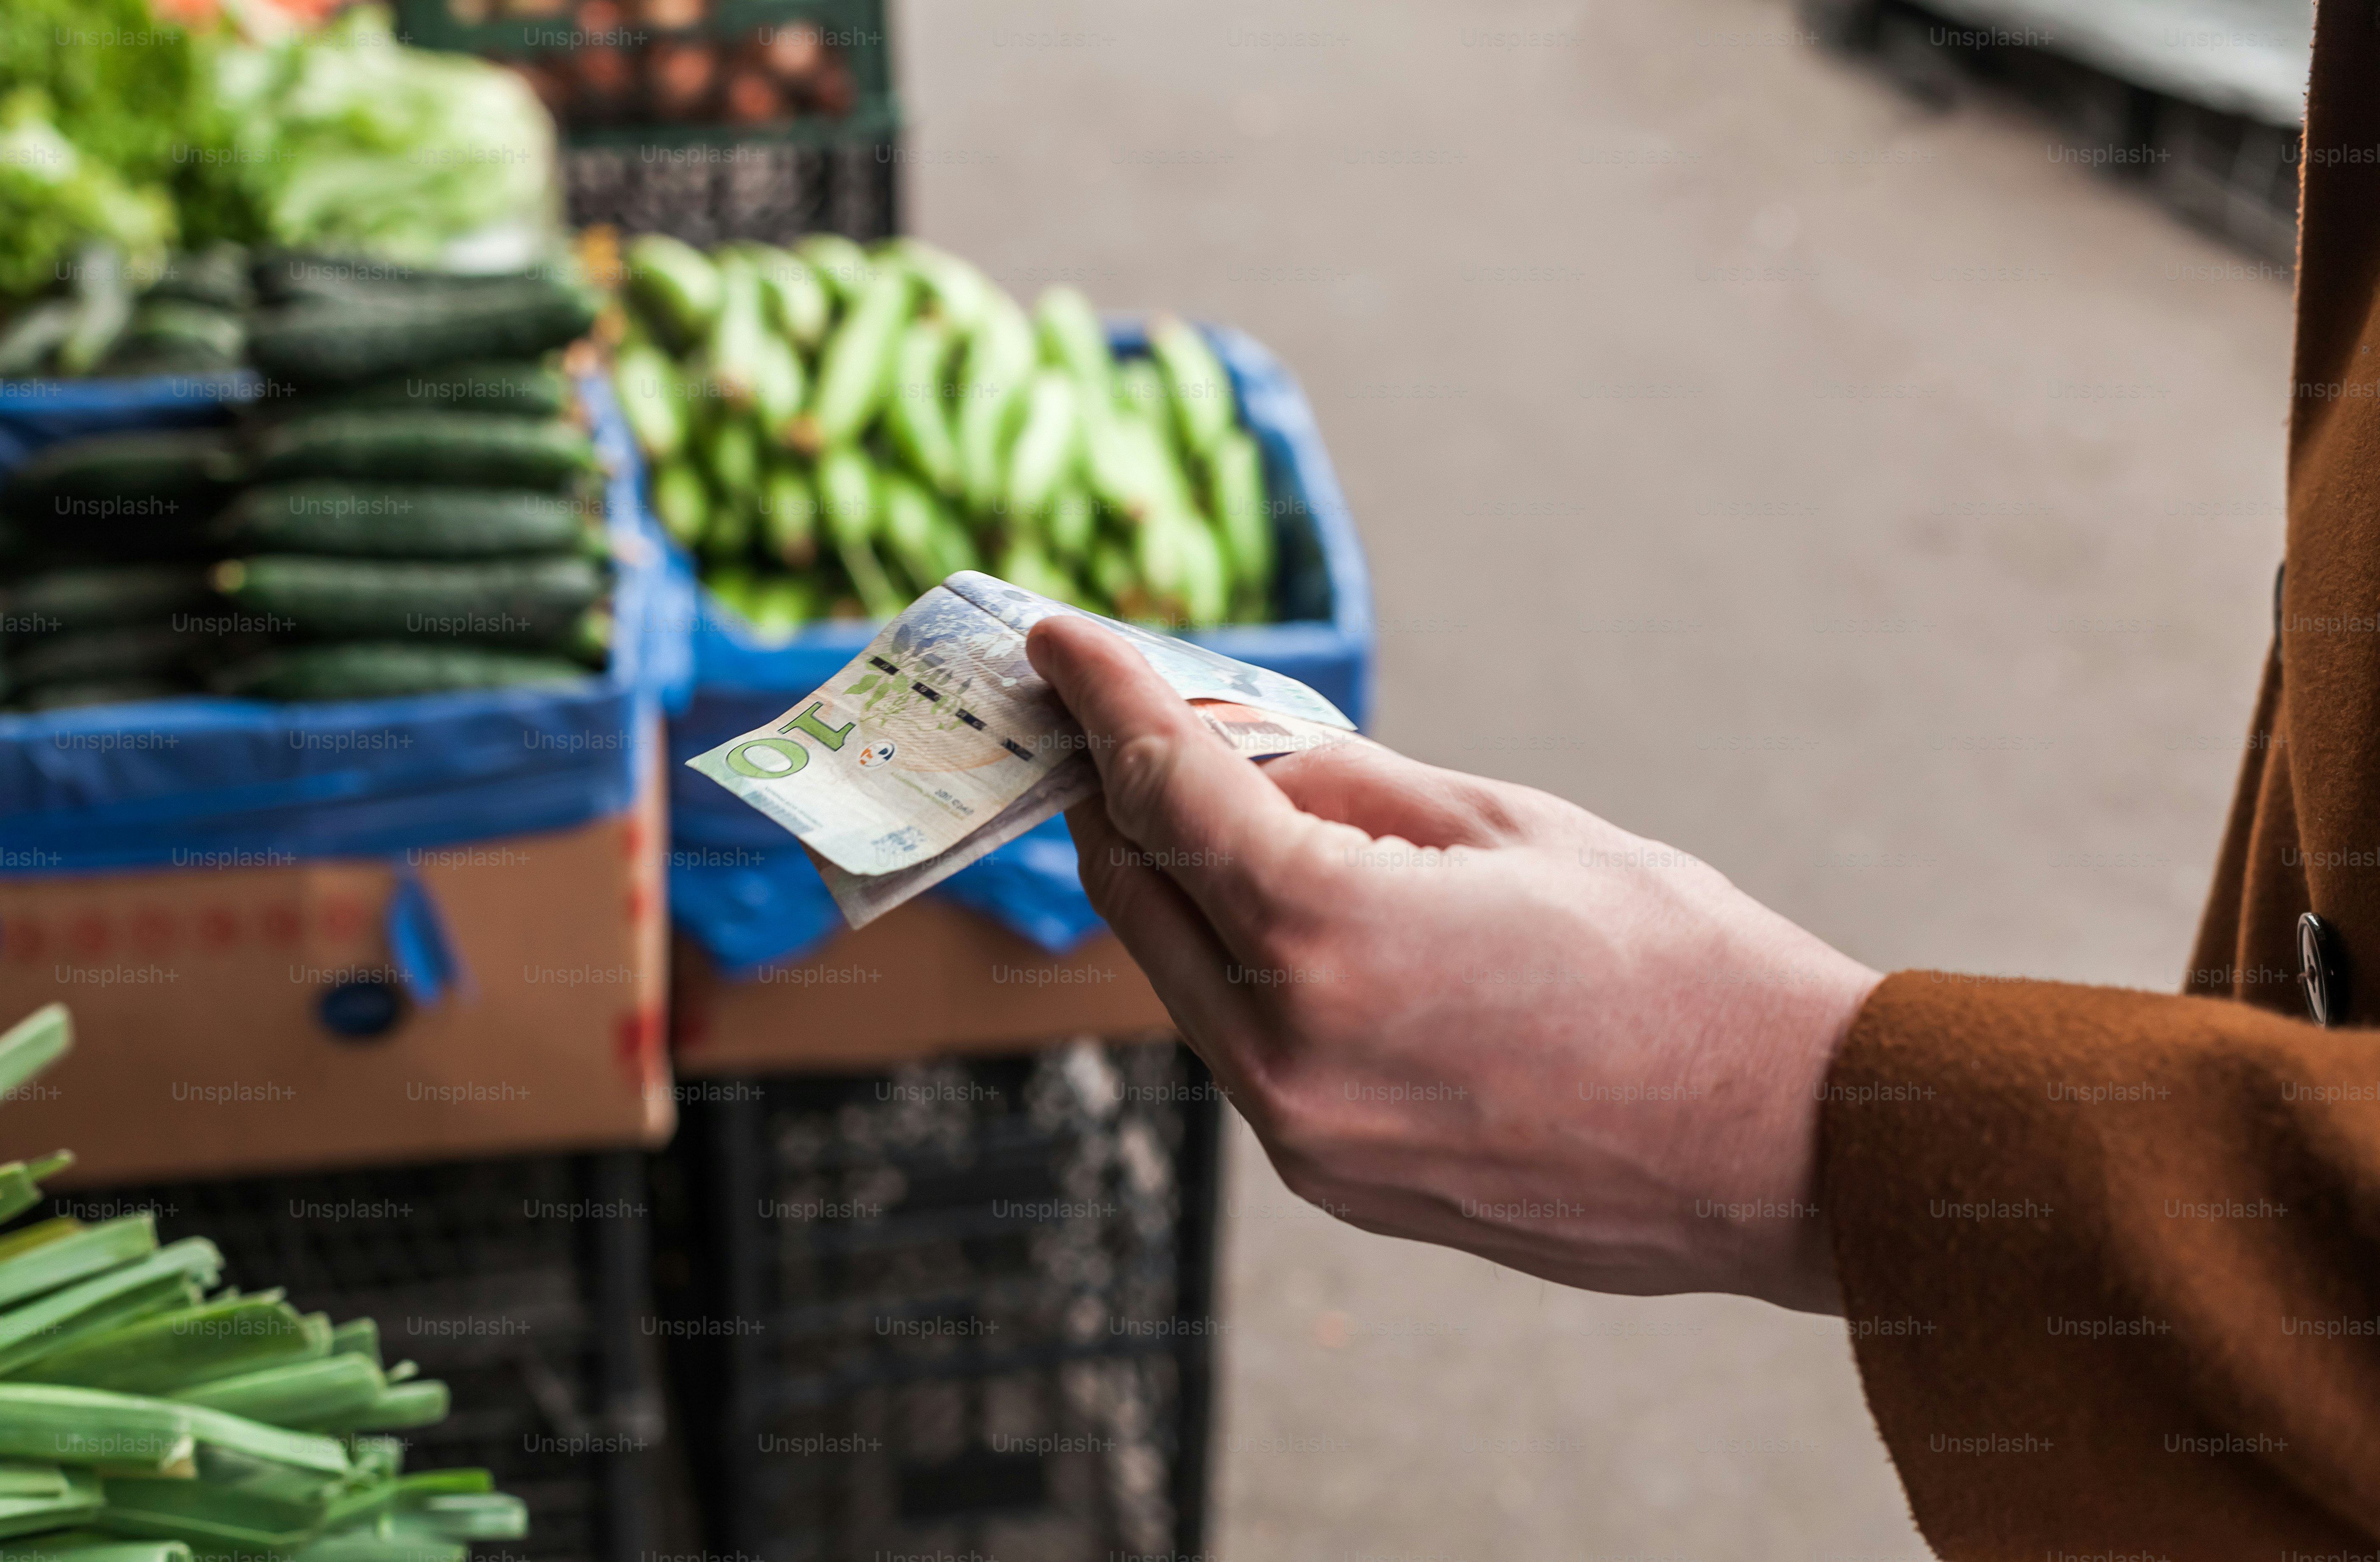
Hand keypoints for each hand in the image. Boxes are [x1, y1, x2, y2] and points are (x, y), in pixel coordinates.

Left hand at [1025, 615, 1882, 1313]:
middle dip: (1117, 785)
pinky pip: (1238, 1044)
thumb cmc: (1677, 967)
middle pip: (1140, 888)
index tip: (1063, 642)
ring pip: (1180, 972)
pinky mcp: (1332, 1178)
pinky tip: (1277, 908)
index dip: (1106, 697)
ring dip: (1175, 878)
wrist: (1781, 1145)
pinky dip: (1234, 962)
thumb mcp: (1505, 827)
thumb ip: (1347, 791)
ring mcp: (1303, 1135)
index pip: (1167, 789)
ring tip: (1209, 798)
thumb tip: (1244, 758)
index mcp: (1332, 940)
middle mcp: (1288, 1054)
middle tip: (1118, 711)